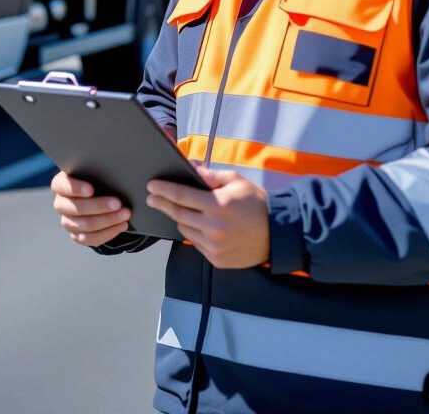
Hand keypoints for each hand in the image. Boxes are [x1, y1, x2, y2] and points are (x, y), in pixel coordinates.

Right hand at [51, 170, 130, 246]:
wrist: (99, 195)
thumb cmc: (97, 177)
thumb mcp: (95, 170)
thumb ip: (99, 169)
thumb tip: (114, 168)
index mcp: (61, 184)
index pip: (62, 186)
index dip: (75, 188)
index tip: (91, 189)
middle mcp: (61, 204)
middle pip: (76, 208)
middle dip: (99, 206)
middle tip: (118, 203)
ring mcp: (68, 222)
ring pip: (85, 226)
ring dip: (108, 220)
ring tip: (125, 214)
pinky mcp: (77, 235)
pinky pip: (91, 239)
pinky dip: (109, 233)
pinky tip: (122, 225)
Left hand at [146, 166, 269, 267]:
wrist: (277, 234)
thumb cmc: (256, 204)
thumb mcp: (236, 181)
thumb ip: (211, 176)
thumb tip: (190, 168)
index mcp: (218, 206)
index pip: (182, 196)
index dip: (163, 190)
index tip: (151, 186)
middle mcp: (214, 228)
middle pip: (178, 214)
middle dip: (162, 203)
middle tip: (152, 197)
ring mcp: (214, 246)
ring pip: (184, 230)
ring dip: (179, 219)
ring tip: (178, 209)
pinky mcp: (216, 259)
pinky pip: (195, 243)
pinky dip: (193, 233)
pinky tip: (197, 225)